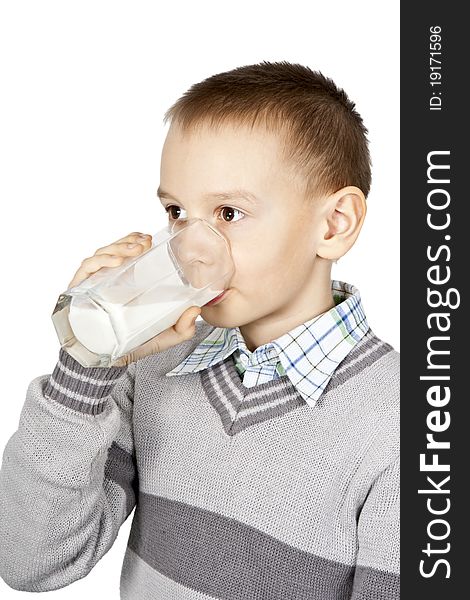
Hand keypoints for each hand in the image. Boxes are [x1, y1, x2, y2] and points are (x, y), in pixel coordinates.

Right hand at [67, 231, 201, 365]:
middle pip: (115, 249)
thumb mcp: (162, 337)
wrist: (102, 363)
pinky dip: (100, 261)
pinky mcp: (79, 290)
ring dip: (118, 247)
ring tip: (133, 250)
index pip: (128, 253)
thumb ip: (182, 329)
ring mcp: (93, 284)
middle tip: (144, 243)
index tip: (149, 239)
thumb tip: (196, 311)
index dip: (136, 241)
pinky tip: (115, 261)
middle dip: (129, 241)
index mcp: (125, 283)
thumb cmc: (130, 346)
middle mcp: (108, 279)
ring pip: (101, 255)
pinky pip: (87, 268)